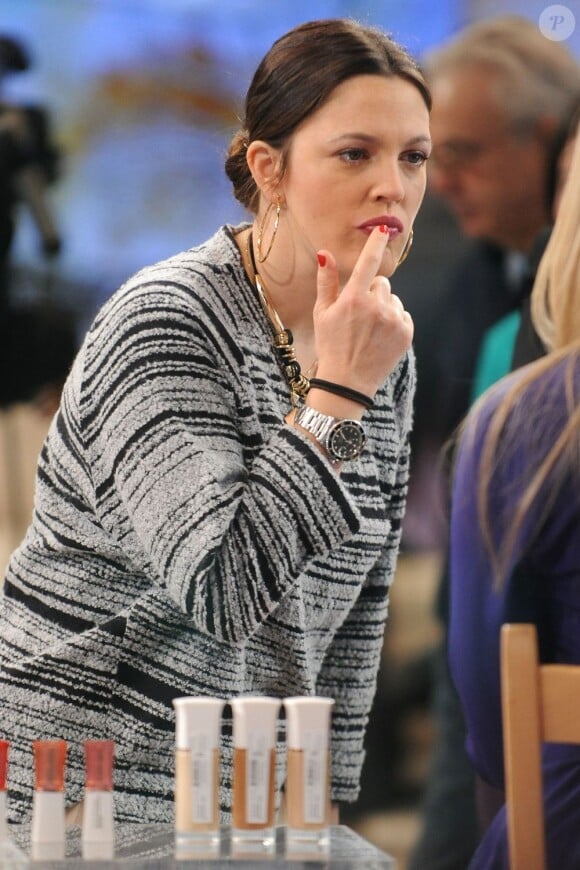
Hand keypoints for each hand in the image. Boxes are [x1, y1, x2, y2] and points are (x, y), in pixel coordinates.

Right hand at [312, 227, 413, 396]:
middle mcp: (376, 307)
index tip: (384, 227)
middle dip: (371, 292)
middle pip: (380, 283)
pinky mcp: (406, 332)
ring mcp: (393, 320)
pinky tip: (379, 336)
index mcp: (353, 299)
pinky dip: (394, 321)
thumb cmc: (330, 345)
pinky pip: (402, 314)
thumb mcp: (321, 314)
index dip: (376, 242)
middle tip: (358, 314)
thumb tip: (324, 253)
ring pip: (392, 299)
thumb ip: (326, 282)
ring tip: (368, 329)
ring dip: (383, 307)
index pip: (368, 262)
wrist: (347, 382)